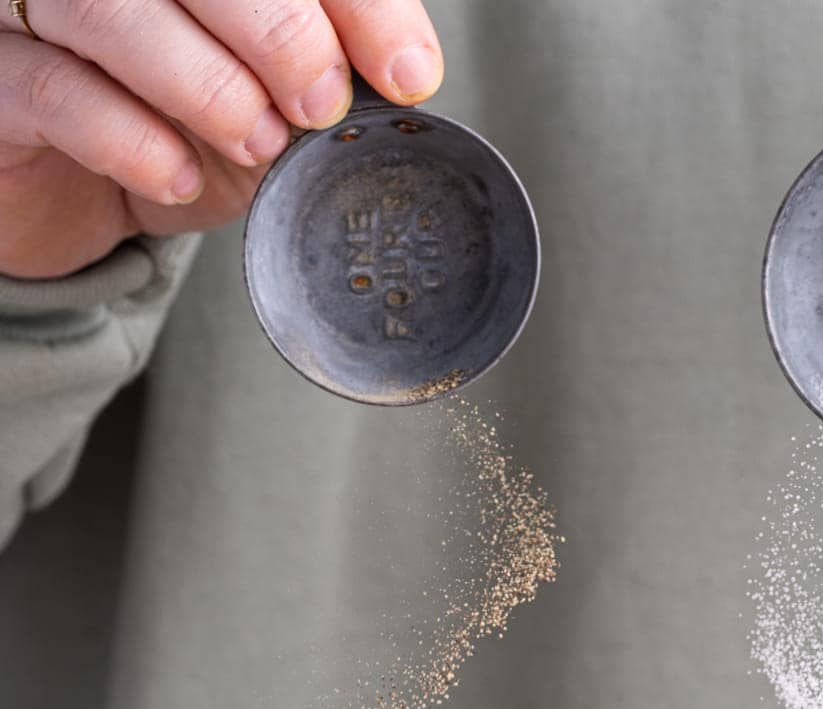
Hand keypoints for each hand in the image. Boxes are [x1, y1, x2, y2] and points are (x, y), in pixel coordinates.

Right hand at [0, 0, 442, 278]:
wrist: (74, 200)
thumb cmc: (173, 127)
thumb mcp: (267, 104)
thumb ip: (318, 75)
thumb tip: (398, 78)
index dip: (354, 0)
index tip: (408, 72)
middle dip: (279, 30)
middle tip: (319, 102)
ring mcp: (33, 7)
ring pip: (111, 7)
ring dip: (206, 82)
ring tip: (256, 142)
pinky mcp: (0, 79)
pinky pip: (56, 91)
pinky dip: (131, 139)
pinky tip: (179, 178)